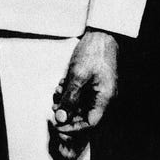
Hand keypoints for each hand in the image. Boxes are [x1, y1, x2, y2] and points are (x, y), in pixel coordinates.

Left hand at [48, 29, 117, 159]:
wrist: (102, 32)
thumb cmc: (93, 52)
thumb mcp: (78, 76)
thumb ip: (69, 98)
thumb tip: (61, 118)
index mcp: (105, 99)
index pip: (90, 124)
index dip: (73, 127)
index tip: (58, 125)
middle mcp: (105, 98)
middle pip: (85, 115)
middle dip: (68, 113)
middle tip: (54, 108)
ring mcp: (101, 89)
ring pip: (82, 104)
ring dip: (68, 101)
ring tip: (57, 93)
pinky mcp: (96, 82)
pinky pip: (83, 94)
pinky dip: (71, 92)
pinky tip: (62, 85)